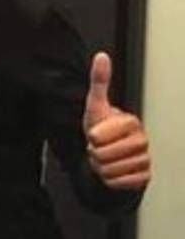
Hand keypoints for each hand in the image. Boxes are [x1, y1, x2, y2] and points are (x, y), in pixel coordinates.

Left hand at [83, 52, 150, 190]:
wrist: (109, 153)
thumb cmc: (102, 129)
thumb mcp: (95, 105)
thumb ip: (99, 81)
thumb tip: (102, 56)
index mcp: (131, 122)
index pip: (98, 137)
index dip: (92, 137)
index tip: (96, 133)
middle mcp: (142, 140)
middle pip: (103, 155)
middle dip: (95, 153)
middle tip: (100, 147)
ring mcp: (145, 158)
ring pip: (110, 170)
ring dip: (102, 167)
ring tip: (106, 158)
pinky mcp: (145, 176)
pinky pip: (120, 182)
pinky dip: (111, 180)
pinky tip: (114, 170)